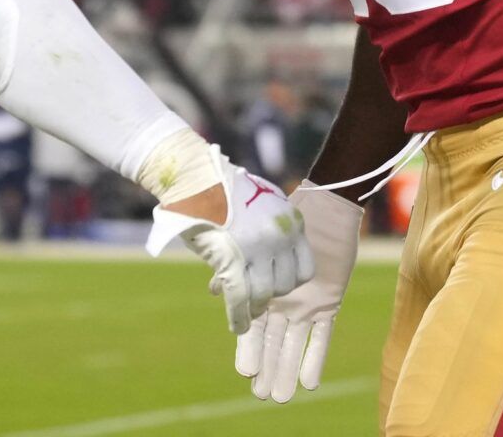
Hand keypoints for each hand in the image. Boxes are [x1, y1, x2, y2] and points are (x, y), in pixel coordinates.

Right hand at [146, 153, 313, 333]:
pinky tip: (236, 327)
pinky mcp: (232, 260)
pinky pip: (240, 299)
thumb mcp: (262, 201)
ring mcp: (258, 250)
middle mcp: (280, 237)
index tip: (276, 283)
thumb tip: (271, 255)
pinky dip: (239, 317)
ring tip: (247, 313)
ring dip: (254, 308)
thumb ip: (273, 228)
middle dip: (271, 294)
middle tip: (258, 298)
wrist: (197, 176)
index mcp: (292, 222)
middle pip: (286, 285)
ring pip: (263, 294)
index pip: (305, 269)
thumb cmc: (225, 188)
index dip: (290, 281)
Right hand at [235, 187, 361, 402]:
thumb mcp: (257, 244)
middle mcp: (282, 304)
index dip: (249, 350)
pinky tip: (309, 382)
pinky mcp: (327, 303)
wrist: (325, 208)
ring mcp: (304, 306)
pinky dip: (315, 357)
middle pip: (272, 343)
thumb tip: (214, 290)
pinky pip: (322, 335)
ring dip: (288, 369)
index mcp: (262, 291)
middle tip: (261, 395)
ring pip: (294, 344)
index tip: (244, 373)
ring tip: (281, 397)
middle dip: (267, 368)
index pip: (253, 328)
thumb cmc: (284, 222)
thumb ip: (237, 269)